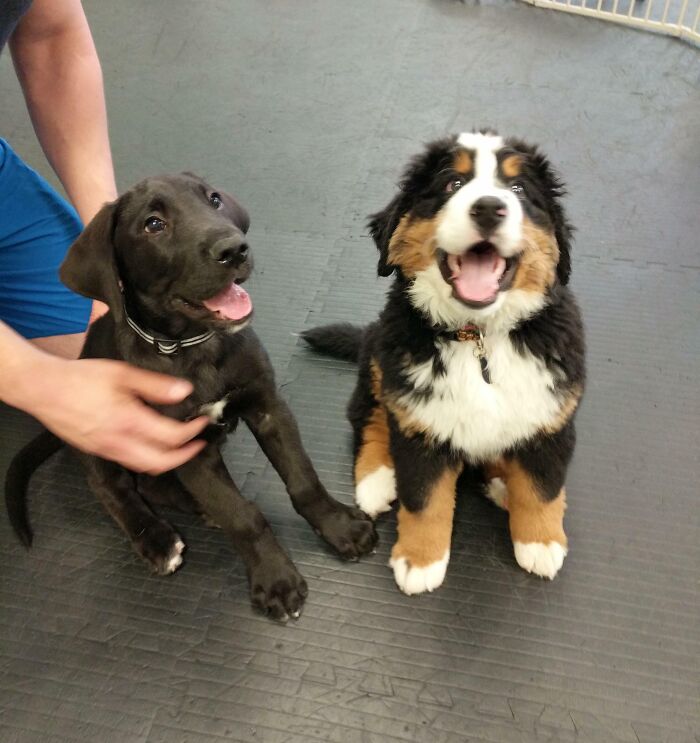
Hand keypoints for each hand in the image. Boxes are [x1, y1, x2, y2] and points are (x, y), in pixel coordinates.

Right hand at [17, 356, 207, 473]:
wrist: (43, 389)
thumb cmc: (80, 378)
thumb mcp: (122, 373)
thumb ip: (155, 385)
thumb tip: (184, 391)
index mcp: (128, 421)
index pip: (171, 437)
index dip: (193, 432)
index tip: (203, 421)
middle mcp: (118, 442)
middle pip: (161, 463)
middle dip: (185, 456)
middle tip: (199, 443)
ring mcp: (106, 450)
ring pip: (145, 466)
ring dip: (167, 460)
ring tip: (181, 446)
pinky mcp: (98, 450)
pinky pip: (129, 462)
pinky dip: (148, 458)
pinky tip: (152, 444)